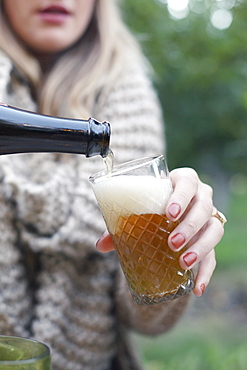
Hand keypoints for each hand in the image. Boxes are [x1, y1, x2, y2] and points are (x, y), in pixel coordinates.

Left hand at [96, 168, 224, 297]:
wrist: (166, 210)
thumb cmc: (151, 205)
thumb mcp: (138, 209)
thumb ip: (120, 224)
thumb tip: (100, 245)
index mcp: (182, 181)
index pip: (188, 182)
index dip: (182, 196)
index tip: (169, 213)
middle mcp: (201, 196)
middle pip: (203, 207)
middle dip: (190, 226)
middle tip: (172, 243)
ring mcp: (208, 217)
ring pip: (214, 229)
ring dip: (201, 247)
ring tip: (184, 262)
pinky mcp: (209, 238)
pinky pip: (214, 254)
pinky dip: (207, 271)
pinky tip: (197, 287)